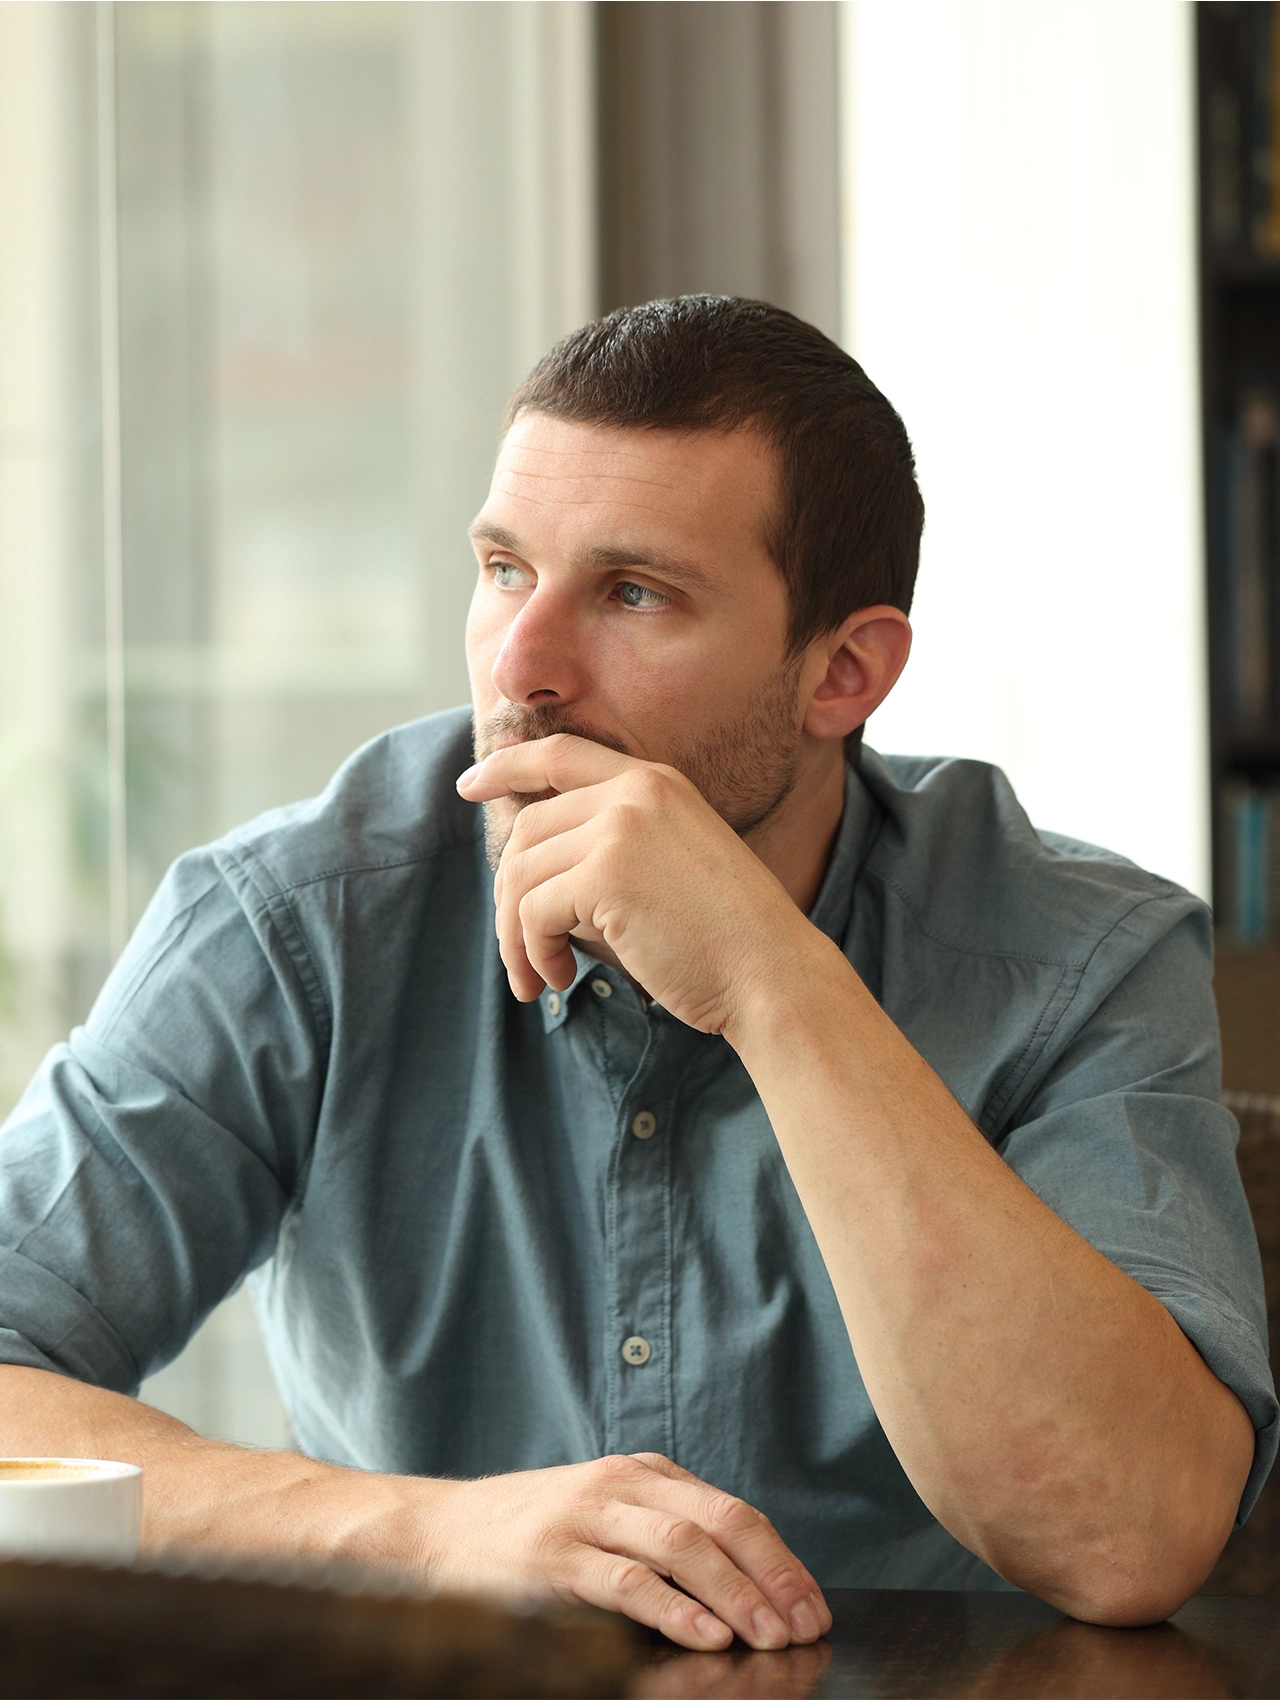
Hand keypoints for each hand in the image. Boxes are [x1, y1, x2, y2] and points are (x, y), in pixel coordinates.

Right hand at [418, 1453, 830, 1651]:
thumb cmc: (532, 1534)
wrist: (437, 1533)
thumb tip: (751, 1587)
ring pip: (682, 1544)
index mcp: (645, 1475)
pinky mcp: (554, 1558)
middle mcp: (622, 1485)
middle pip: (719, 1522)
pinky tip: (704, 1635)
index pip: (733, 1512)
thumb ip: (665, 1533)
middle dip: (771, 1577)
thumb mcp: (607, 1516)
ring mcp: (587, 1516)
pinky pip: (626, 1579)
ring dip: (735, 1592)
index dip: (781, 1560)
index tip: (813, 1607)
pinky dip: (673, 1607)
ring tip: (767, 1634)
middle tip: (803, 1627)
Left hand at [456, 735, 804, 1032]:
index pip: (560, 753)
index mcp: (656, 782)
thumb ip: (609, 851)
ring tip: (538, 977)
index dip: (507, 766)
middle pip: (527, 830)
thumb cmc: (723, 940)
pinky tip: (561, 978)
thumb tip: (526, 874)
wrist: (771, 974)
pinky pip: (532, 912)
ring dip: (515, 936)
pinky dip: (533, 953)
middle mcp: (635, 792)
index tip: (469, 785)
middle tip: (522, 952)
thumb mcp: (668, 868)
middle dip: (508, 896)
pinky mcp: (606, 874)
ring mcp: (620, 827)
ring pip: (520, 875)